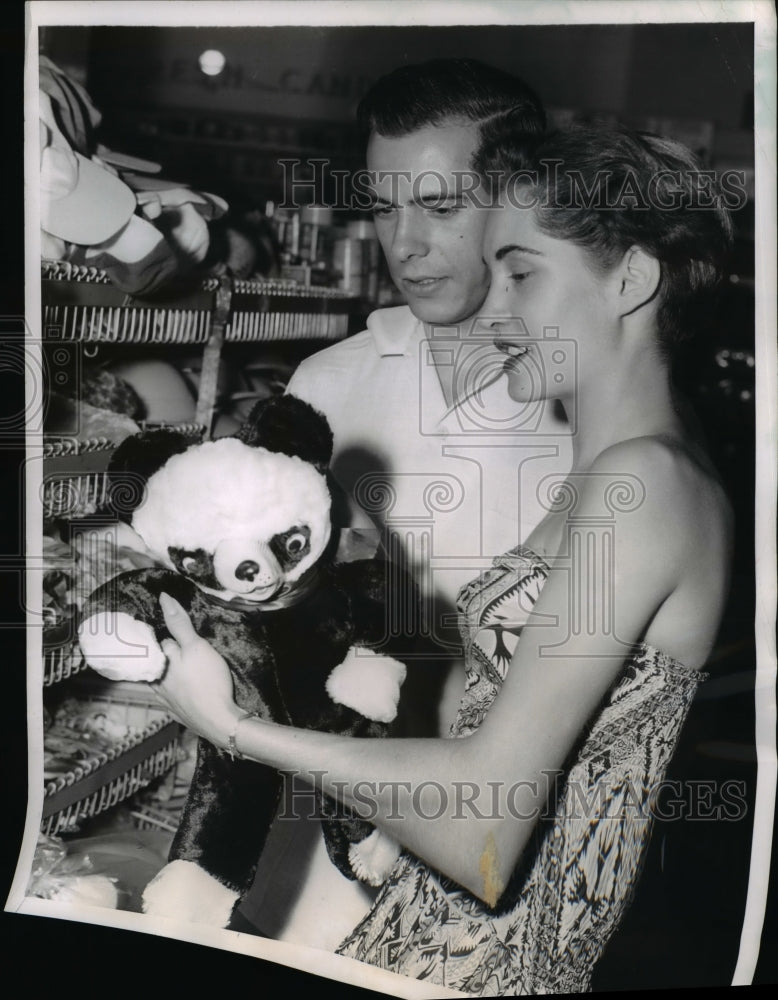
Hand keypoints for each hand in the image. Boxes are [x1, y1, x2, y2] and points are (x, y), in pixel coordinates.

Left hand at [148, 593, 242, 748]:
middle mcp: (158, 681)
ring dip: (167, 673)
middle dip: (165, 653)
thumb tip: (163, 597)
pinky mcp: (177, 711)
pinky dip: (174, 690)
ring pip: (161, 679)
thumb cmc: (208, 681)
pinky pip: (170, 697)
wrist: (220, 721)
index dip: (167, 633)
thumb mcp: (196, 646)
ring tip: (178, 666)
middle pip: (158, 661)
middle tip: (180, 646)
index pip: (158, 641)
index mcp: (160, 663)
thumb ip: (179, 623)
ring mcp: (166, 699)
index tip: (175, 629)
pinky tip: (182, 689)